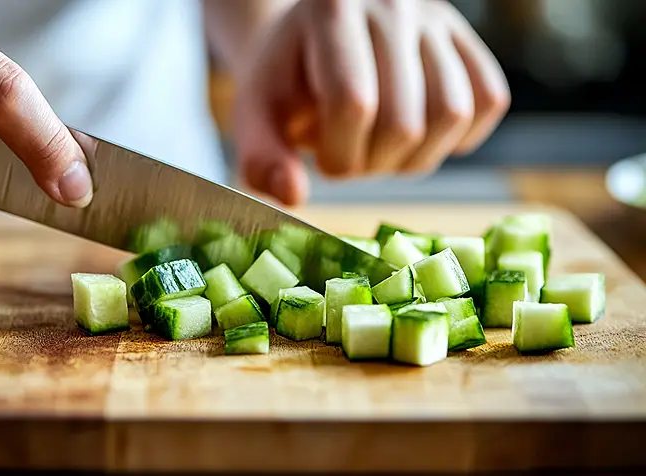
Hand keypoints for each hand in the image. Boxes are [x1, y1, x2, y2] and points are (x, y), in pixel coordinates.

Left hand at [232, 0, 510, 204]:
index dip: (341, 155)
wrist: (312, 42)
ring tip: (380, 148)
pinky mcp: (464, 36)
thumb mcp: (256, 114)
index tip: (324, 160)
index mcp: (331, 9)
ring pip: (452, 113)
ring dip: (415, 159)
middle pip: (405, 122)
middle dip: (373, 165)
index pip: (353, 103)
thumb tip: (292, 196)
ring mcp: (435, 17)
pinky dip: (459, 136)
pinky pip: (489, 99)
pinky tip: (419, 136)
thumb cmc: (285, 84)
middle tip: (350, 156)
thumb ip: (261, 157)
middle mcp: (392, 3)